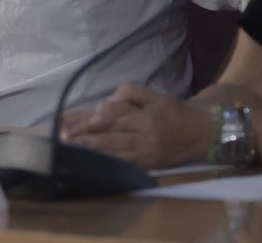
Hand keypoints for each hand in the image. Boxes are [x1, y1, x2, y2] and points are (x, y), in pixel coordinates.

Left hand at [60, 84, 210, 169]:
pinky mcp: (147, 167)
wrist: (200, 134)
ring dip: (90, 154)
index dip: (90, 125)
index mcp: (144, 120)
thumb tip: (103, 107)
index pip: (112, 122)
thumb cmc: (171, 110)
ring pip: (112, 156)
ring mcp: (145, 157)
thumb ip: (126, 95)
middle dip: (84, 142)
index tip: (69, 127)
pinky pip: (122, 166)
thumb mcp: (151, 94)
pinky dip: (105, 165)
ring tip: (69, 152)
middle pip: (108, 141)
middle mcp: (143, 140)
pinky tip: (90, 164)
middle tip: (62, 141)